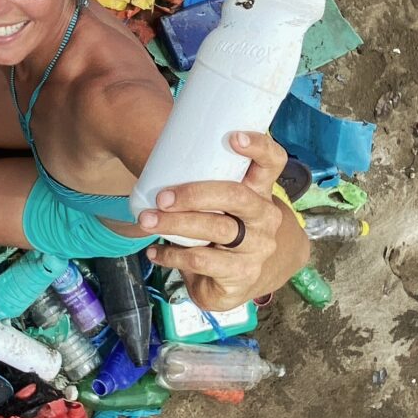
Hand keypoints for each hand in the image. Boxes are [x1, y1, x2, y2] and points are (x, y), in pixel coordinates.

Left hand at [136, 131, 289, 311]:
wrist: (241, 279)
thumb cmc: (222, 228)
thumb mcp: (220, 205)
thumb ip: (203, 183)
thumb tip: (156, 163)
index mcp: (259, 191)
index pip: (272, 163)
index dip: (258, 147)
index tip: (233, 137)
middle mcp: (264, 218)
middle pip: (237, 196)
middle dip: (195, 194)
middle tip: (161, 198)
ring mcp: (256, 248)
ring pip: (216, 230)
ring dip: (175, 225)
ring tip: (146, 221)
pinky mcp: (242, 275)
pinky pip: (201, 261)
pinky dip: (172, 255)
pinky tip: (155, 252)